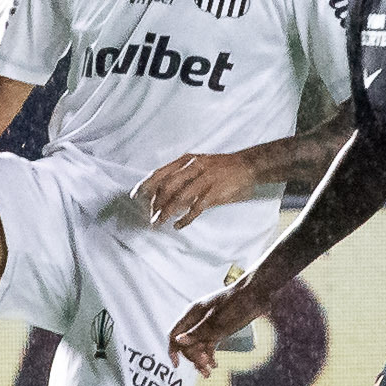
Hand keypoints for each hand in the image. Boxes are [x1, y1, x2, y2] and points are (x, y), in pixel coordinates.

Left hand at [133, 146, 266, 226]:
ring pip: (178, 199)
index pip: (160, 172)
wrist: (249, 166)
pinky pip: (195, 208)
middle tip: (150, 217)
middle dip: (155, 204)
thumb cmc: (223, 167)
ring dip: (166, 213)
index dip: (146, 185)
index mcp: (187, 160)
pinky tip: (178, 225)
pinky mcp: (214, 192)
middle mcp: (193, 167)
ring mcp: (204, 179)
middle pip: (166, 187)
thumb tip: (164, 191)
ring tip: (159, 223)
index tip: (135, 196)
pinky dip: (184, 219)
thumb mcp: (200, 164)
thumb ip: (183, 175)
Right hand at [166, 269, 270, 370]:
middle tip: (204, 369)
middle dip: (192, 357)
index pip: (174, 334)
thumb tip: (179, 340)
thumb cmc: (237, 304)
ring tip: (208, 373)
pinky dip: (210, 354)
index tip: (177, 365)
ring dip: (201, 359)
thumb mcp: (217, 322)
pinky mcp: (219, 328)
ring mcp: (208, 324)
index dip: (173, 350)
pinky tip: (214, 365)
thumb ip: (198, 332)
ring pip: (198, 345)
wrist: (257, 294)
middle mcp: (197, 319)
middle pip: (187, 343)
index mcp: (192, 313)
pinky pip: (209, 344)